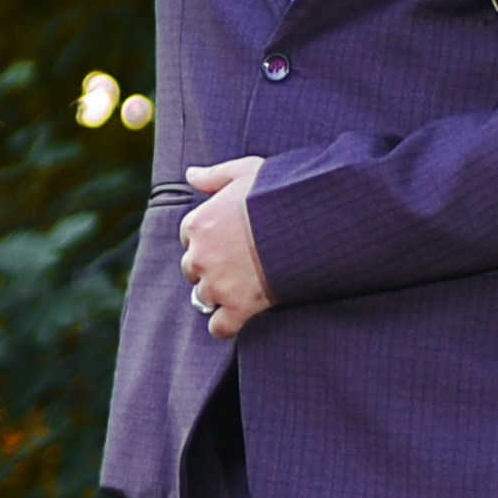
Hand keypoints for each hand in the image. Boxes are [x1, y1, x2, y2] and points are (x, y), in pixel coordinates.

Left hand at [179, 157, 273, 332]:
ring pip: (203, 297)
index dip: (207, 239)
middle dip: (209, 267)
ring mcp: (218, 284)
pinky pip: (219, 327)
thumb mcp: (245, 171)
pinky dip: (225, 326)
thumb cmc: (278, 193)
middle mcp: (201, 256)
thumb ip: (214, 175)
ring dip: (218, 295)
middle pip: (192, 268)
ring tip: (242, 287)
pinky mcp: (239, 307)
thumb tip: (190, 174)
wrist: (310, 222)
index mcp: (199, 224)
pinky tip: (237, 318)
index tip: (226, 239)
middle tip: (236, 263)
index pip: (188, 237)